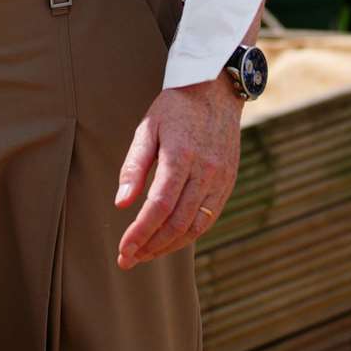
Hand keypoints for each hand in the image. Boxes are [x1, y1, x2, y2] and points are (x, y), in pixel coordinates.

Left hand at [114, 74, 242, 268]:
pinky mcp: (229, 183)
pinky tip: (169, 240)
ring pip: (196, 227)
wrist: (216, 90)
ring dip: (169, 246)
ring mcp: (221, 179)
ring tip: (145, 255)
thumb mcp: (148, 128)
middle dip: (150, 247)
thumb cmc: (175, 108)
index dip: (141, 232)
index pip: (159, 206)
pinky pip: (209, 218)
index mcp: (181, 156)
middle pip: (177, 222)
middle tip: (127, 260)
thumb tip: (121, 203)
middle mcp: (206, 171)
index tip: (123, 250)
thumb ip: (134, 166)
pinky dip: (188, 235)